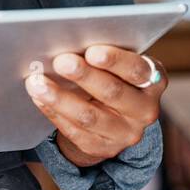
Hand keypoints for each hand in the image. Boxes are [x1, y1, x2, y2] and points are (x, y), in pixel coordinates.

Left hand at [25, 46, 166, 167]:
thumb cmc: (115, 76)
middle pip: (112, 92)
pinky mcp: (102, 148)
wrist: (116, 117)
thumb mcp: (120, 65)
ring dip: (59, 97)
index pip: (137, 70)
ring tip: (36, 82)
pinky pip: (74, 131)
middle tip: (60, 61)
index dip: (115, 60)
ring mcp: (124, 133)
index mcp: (153, 82)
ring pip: (88, 116)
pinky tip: (38, 97)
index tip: (91, 51)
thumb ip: (105, 55)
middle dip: (84, 75)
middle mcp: (145, 111)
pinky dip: (53, 111)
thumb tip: (71, 42)